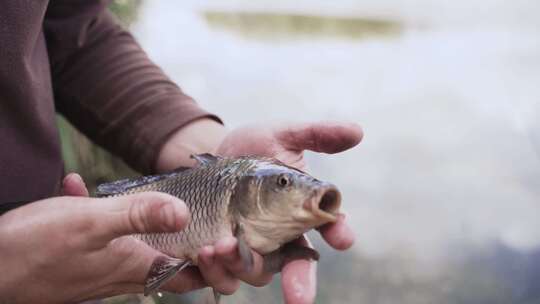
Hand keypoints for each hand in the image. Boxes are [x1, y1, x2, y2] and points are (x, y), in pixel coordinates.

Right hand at [0, 174, 204, 303]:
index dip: (211, 262)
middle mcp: (120, 273)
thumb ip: (138, 216)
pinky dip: (100, 217)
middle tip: (190, 210)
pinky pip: (100, 238)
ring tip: (136, 195)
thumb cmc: (33, 247)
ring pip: (135, 246)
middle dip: (184, 238)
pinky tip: (76, 189)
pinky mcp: (76, 260)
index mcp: (133, 265)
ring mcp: (98, 269)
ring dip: (141, 222)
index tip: (224, 238)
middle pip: (169, 262)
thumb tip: (184, 213)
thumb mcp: (90, 222)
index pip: (189, 275)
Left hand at [216, 121, 362, 302]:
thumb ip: (317, 135)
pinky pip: (224, 276)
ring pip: (257, 274)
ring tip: (222, 246)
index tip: (343, 237)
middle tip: (299, 297)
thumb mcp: (283, 136)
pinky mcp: (224, 257)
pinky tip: (204, 251)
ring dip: (242, 266)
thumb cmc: (253, 149)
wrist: (212, 158)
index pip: (330, 228)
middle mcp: (283, 238)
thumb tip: (356, 131)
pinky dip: (216, 269)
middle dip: (301, 283)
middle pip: (297, 268)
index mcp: (303, 212)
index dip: (339, 233)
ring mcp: (253, 251)